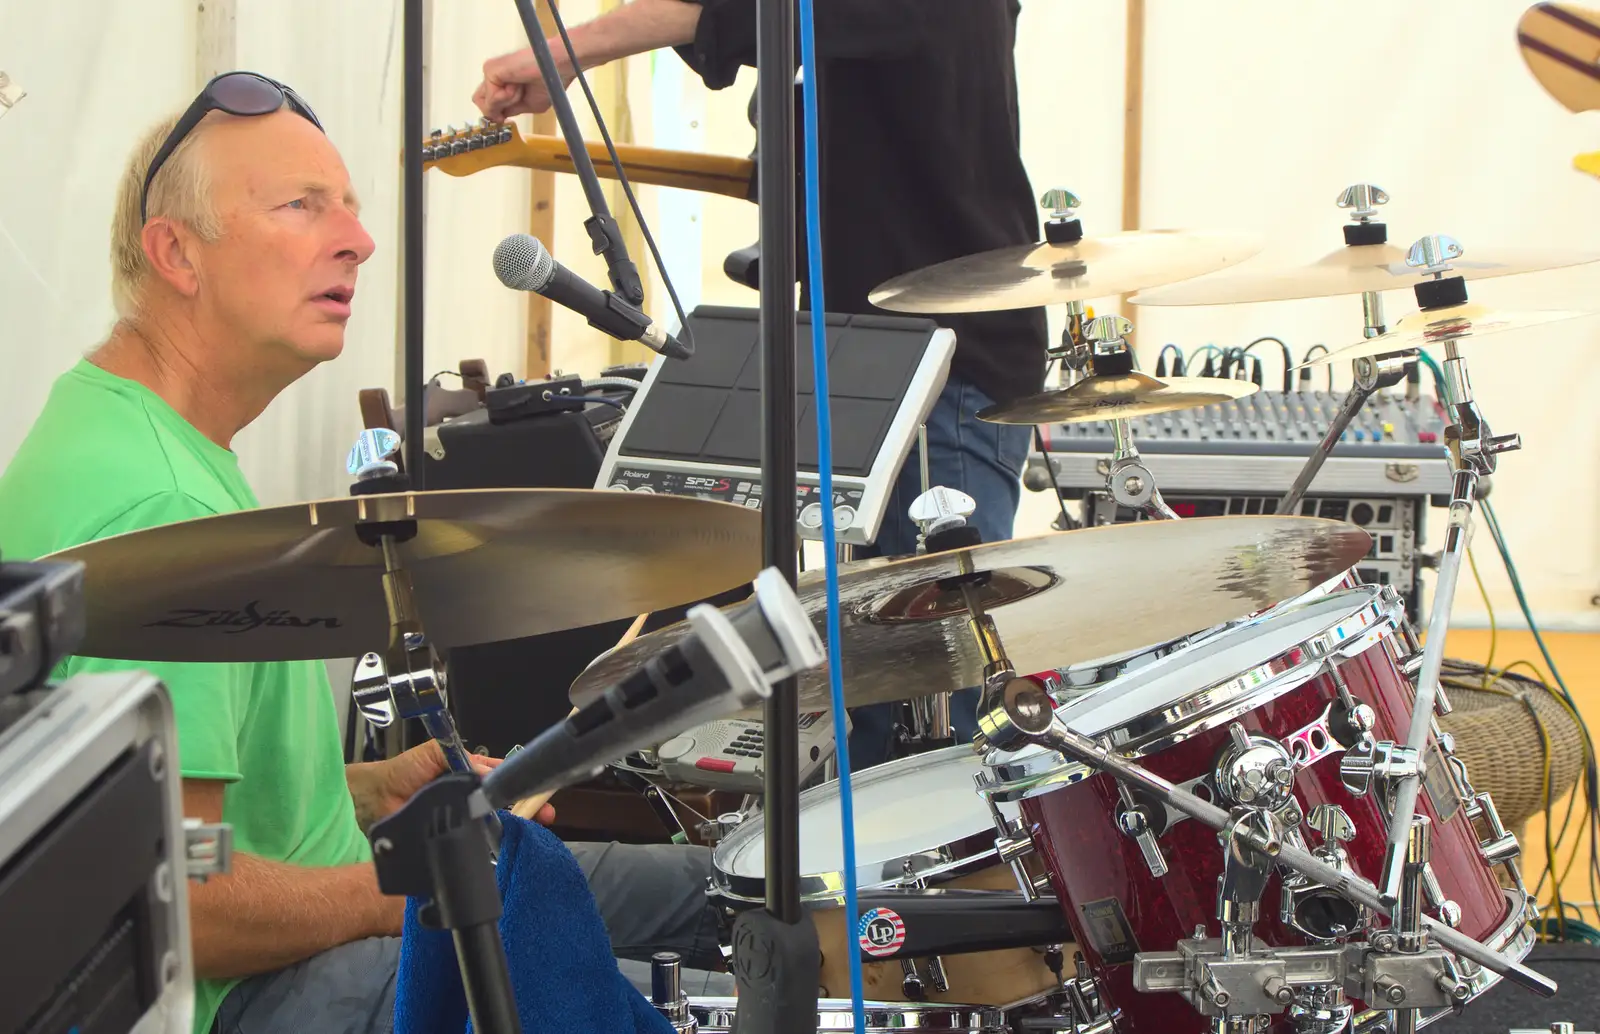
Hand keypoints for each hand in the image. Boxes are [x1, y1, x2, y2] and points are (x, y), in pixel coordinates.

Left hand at [346, 742, 554, 828]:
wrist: (373, 799)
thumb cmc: (401, 771)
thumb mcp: (435, 753)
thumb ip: (464, 760)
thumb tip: (490, 771)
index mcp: (466, 773)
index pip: (500, 777)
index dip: (518, 784)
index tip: (538, 791)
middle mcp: (466, 797)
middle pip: (504, 803)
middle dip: (527, 808)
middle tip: (544, 815)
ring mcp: (460, 819)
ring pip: (493, 824)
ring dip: (513, 826)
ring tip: (531, 828)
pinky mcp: (449, 839)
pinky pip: (473, 842)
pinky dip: (488, 845)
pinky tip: (502, 845)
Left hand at [474, 43, 577, 120]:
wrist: (557, 67)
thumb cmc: (548, 82)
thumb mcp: (527, 106)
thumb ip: (508, 110)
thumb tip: (493, 117)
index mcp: (501, 83)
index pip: (485, 103)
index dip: (494, 113)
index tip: (504, 117)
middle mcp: (493, 76)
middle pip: (480, 102)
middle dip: (498, 108)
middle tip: (516, 98)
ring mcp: (491, 72)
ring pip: (486, 102)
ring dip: (507, 102)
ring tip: (521, 88)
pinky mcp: (490, 70)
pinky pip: (492, 97)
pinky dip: (507, 97)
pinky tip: (518, 84)